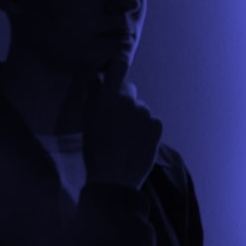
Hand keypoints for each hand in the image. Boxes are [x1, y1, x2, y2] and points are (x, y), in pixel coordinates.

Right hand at [82, 57, 162, 190]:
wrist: (115, 179)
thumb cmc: (96, 151)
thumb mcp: (88, 121)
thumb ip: (93, 95)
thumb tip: (95, 75)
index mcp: (107, 99)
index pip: (119, 67)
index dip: (117, 66)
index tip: (115, 70)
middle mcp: (128, 102)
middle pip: (129, 89)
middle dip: (124, 99)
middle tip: (117, 118)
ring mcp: (145, 113)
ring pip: (141, 108)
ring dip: (136, 116)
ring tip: (126, 137)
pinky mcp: (157, 125)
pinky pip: (152, 120)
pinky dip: (147, 128)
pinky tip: (137, 142)